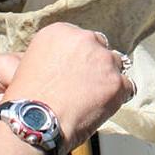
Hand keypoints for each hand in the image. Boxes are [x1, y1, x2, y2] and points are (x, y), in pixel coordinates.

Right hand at [1, 23, 132, 152]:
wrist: (32, 123)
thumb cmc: (26, 101)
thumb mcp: (28, 63)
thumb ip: (52, 55)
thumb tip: (57, 61)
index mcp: (61, 31)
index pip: (81, 38)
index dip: (79, 56)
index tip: (74, 71)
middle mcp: (84, 39)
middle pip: (100, 47)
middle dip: (95, 64)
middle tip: (85, 85)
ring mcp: (103, 60)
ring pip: (115, 64)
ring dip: (108, 78)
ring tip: (94, 98)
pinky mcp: (117, 83)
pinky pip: (127, 86)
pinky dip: (119, 97)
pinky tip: (104, 107)